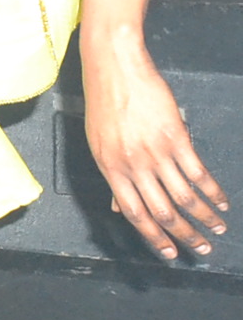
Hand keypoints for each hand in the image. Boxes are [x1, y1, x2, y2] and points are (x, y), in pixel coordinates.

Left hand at [84, 32, 228, 259]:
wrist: (114, 66)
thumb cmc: (103, 102)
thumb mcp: (98, 142)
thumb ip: (112, 176)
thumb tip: (116, 208)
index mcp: (109, 168)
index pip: (133, 214)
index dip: (153, 237)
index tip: (170, 253)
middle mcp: (132, 165)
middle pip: (163, 212)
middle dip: (185, 236)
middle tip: (202, 249)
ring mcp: (155, 152)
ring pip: (185, 197)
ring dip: (205, 218)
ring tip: (218, 228)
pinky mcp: (176, 138)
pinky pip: (198, 173)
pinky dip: (213, 191)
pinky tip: (222, 201)